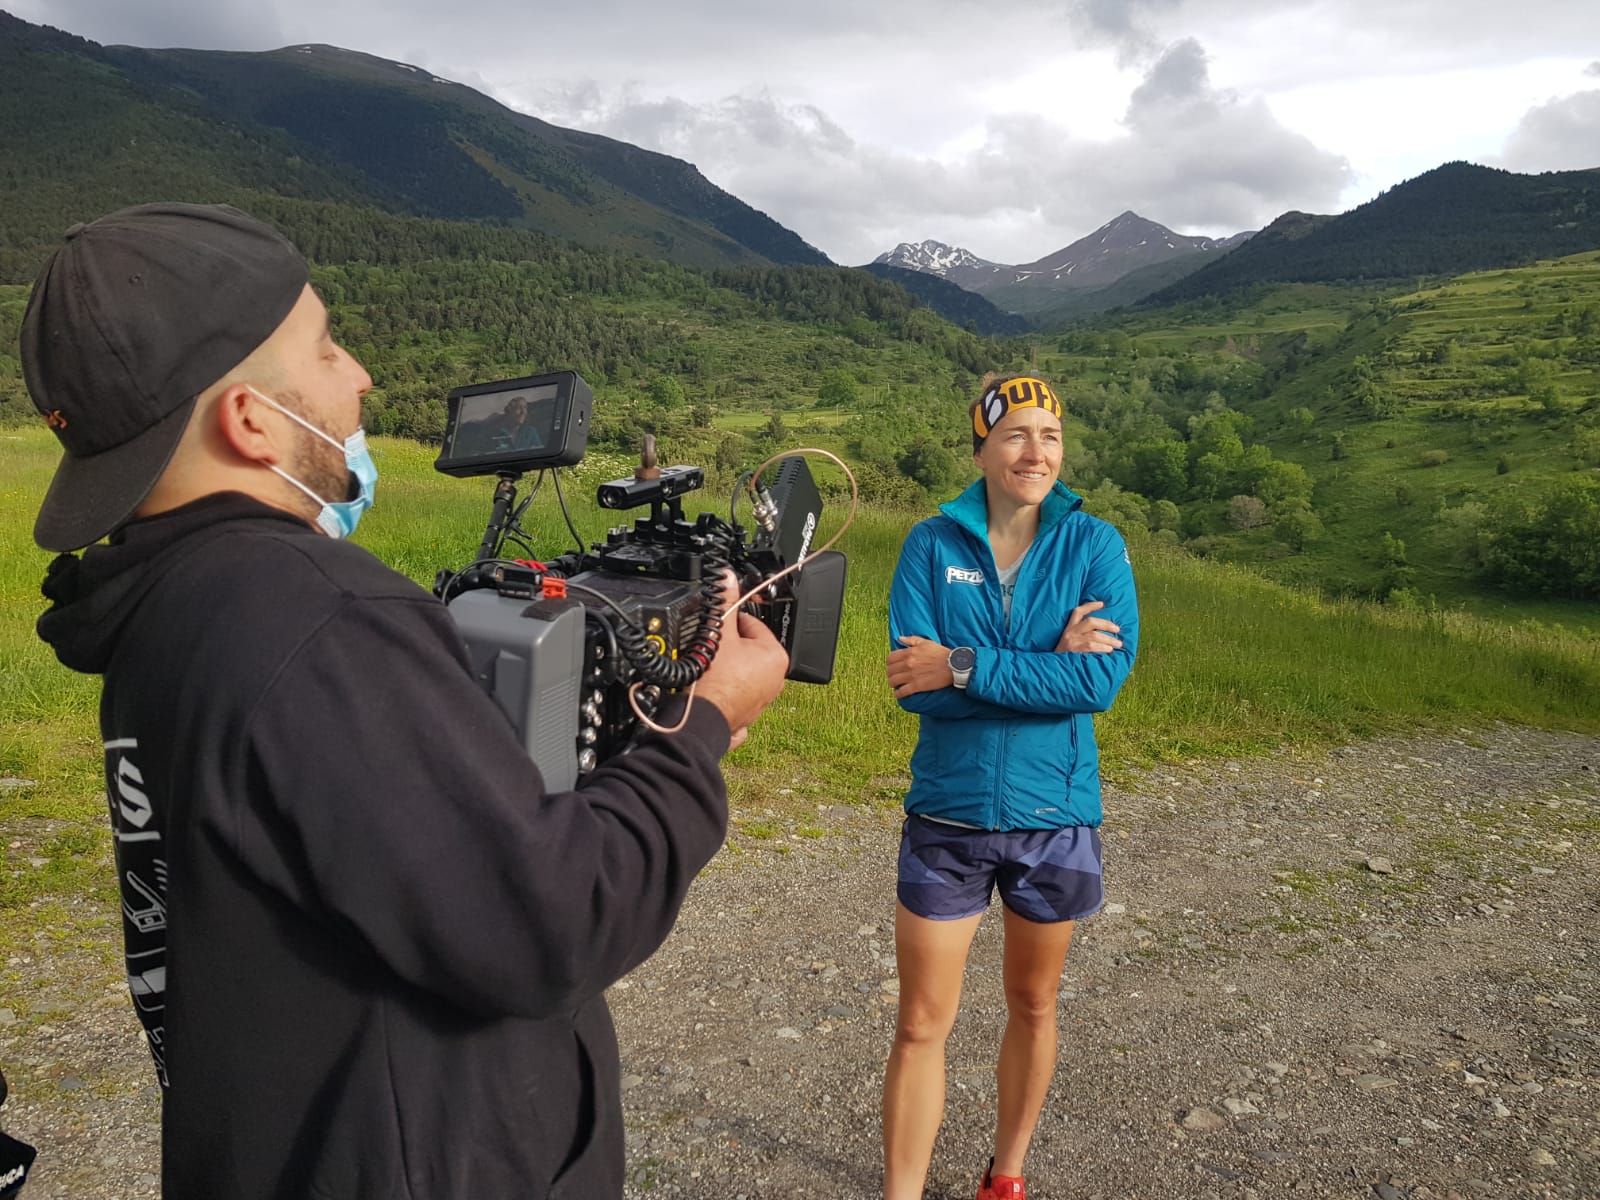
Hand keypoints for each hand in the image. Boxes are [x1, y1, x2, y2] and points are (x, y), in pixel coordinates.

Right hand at [694, 573, 788, 745]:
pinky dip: (725, 687)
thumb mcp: (719, 633)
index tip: (718, 626)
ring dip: (726, 666)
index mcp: (776, 656)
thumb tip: (726, 578)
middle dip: (730, 646)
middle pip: (748, 648)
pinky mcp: (747, 712)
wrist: (701, 718)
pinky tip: (713, 686)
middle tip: (712, 650)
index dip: (732, 622)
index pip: (753, 624)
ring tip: (710, 668)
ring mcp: (762, 698)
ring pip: (741, 670)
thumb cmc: (715, 681)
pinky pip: (736, 691)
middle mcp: (776, 679)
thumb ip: (725, 602)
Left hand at [886, 635, 952, 698]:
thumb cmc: (941, 653)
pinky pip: (902, 692)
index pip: (890, 658)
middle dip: (890, 674)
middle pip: (890, 670)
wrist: (953, 665)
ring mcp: (912, 675)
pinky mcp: (917, 686)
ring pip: (893, 681)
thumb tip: (900, 638)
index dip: (889, 663)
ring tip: (895, 685)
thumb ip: (911, 640)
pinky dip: (898, 694)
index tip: (892, 666)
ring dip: (892, 684)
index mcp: (909, 653)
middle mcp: (908, 664)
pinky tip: (899, 694)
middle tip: (893, 676)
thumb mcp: (926, 642)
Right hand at [1055, 600, 1121, 653]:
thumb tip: (1102, 633)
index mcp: (1068, 629)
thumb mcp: (1068, 642)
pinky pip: (1091, 646)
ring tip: (1118, 644)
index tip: (1102, 603)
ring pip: (1094, 635)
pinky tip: (1109, 650)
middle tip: (1117, 629)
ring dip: (1108, 639)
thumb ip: (1080, 635)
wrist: (1053, 669)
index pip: (1078, 612)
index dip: (1090, 606)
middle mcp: (1069, 633)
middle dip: (1106, 624)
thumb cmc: (1064, 656)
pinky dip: (1102, 647)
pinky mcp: (1074, 651)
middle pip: (1090, 622)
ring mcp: (1072, 642)